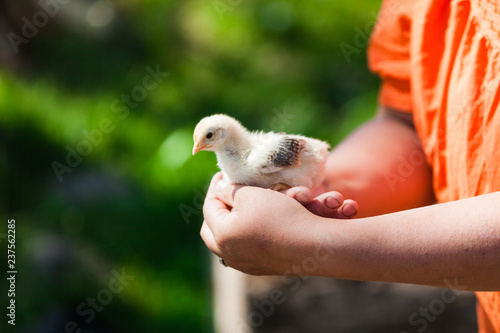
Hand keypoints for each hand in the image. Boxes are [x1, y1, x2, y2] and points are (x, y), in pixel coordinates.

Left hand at [200, 173, 357, 274]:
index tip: (223, 175)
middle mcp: (229, 254)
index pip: (209, 207)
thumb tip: (220, 191)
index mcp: (222, 234)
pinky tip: (254, 225)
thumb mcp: (251, 195)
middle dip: (217, 209)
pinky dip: (245, 236)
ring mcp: (245, 264)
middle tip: (225, 194)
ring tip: (238, 208)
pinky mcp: (261, 268)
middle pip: (211, 230)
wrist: (312, 245)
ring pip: (227, 242)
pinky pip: (244, 251)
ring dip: (230, 224)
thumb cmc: (280, 216)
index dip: (215, 188)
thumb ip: (230, 192)